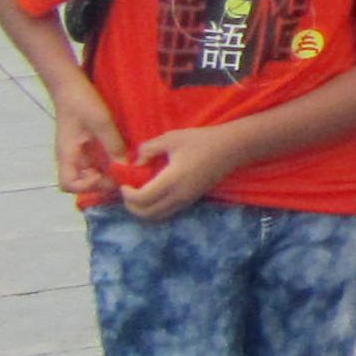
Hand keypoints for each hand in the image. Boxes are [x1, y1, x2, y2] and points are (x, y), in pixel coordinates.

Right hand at [50, 74, 127, 200]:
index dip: (85, 186)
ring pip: (89, 173)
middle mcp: (70, 157)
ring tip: (124, 168)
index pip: (67, 184)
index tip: (104, 175)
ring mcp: (77, 152)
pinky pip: (94, 162)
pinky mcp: (84, 145)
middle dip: (100, 183)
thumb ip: (113, 145)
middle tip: (121, 175)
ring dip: (105, 174)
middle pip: (80, 182)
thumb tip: (126, 167)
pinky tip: (121, 158)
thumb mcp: (101, 122)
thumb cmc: (82, 102)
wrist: (70, 85)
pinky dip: (106, 164)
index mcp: (67, 154)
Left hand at [118, 128, 241, 220]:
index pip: (142, 198)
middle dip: (132, 206)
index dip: (128, 194)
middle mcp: (179, 195)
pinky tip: (154, 193)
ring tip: (138, 194)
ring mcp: (187, 200)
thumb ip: (148, 149)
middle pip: (147, 213)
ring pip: (158, 216)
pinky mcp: (192, 200)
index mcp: (172, 180)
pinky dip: (155, 208)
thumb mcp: (171, 138)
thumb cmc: (201, 140)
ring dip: (143, 210)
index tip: (124, 184)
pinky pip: (168, 212)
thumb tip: (137, 163)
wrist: (231, 148)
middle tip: (127, 192)